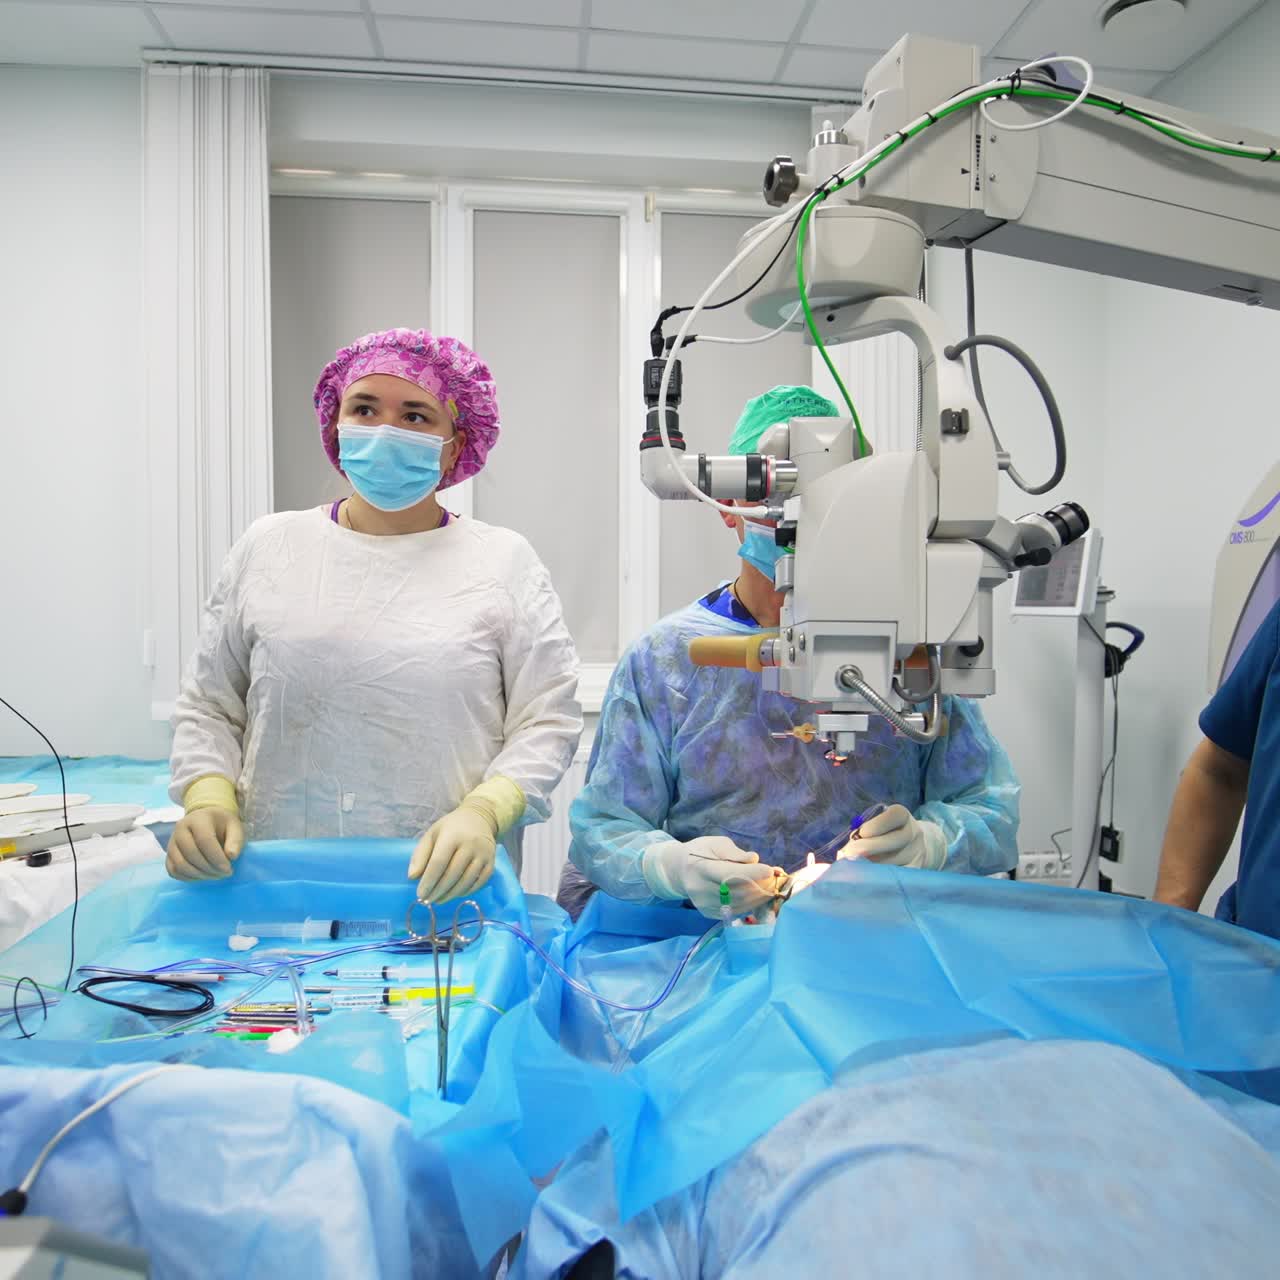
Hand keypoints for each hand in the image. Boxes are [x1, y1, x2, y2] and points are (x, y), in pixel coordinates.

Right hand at [166, 809, 243, 880]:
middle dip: (209, 868)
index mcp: (198, 819)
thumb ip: (236, 840)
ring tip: (216, 875)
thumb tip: (232, 856)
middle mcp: (180, 829)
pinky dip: (189, 878)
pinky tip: (204, 876)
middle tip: (224, 873)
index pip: (204, 840)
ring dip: (200, 875)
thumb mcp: (235, 827)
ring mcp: (171, 842)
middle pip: (191, 854)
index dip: (216, 857)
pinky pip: (174, 871)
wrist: (207, 822)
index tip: (228, 869)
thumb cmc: (223, 826)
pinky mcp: (168, 855)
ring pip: (180, 865)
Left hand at [409, 806, 496, 902]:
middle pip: (452, 874)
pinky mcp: (491, 862)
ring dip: (451, 894)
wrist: (480, 818)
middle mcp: (470, 844)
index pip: (439, 862)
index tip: (420, 894)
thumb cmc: (451, 828)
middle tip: (428, 901)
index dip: (429, 880)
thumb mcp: (432, 834)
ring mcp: (483, 854)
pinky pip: (479, 882)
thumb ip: (420, 854)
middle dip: (438, 891)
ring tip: (439, 900)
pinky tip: (455, 894)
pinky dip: (466, 892)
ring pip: (466, 881)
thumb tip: (412, 877)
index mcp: (452, 835)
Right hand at [643, 835, 783, 917]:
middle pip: (737, 892)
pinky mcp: (710, 914)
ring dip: (760, 895)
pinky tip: (758, 893)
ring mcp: (705, 905)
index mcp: (701, 868)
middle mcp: (701, 890)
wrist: (679, 871)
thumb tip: (754, 859)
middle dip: (761, 885)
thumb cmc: (701, 852)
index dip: (751, 874)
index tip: (770, 870)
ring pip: (739, 904)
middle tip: (776, 877)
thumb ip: (735, 852)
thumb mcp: (716, 843)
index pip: (728, 874)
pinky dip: (751, 903)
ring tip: (771, 884)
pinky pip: (736, 911)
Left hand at [845, 804, 945, 869]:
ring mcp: (917, 852)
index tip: (861, 833)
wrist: (913, 846)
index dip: (876, 825)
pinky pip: (899, 877)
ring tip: (856, 868)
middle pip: (894, 840)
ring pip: (895, 860)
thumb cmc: (883, 833)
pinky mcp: (917, 869)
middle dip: (868, 848)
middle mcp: (913, 832)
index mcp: (902, 815)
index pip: (894, 816)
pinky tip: (868, 879)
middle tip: (849, 854)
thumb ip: (862, 832)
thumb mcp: (876, 824)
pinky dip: (881, 879)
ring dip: (872, 866)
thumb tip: (845, 852)